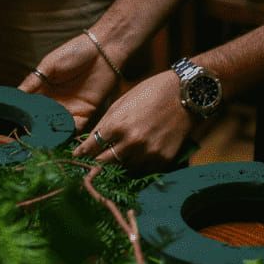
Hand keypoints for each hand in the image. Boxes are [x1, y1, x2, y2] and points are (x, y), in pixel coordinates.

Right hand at [18, 32, 119, 130]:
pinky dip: (69, 132)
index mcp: (44, 89)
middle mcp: (56, 101)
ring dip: (52, 133)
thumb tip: (15, 95)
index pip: (31, 105)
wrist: (103, 50)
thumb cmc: (74, 52)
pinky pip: (76, 126)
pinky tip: (60, 135)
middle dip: (37, 128)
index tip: (16, 124)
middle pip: (43, 119)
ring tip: (43, 139)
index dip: (24, 114)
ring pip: (58, 125)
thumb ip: (33, 81)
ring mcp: (71, 107)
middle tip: (28, 137)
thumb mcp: (49, 65)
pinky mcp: (86, 111)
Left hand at [73, 70, 195, 171]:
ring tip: (117, 162)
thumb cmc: (151, 93)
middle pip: (104, 163)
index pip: (91, 147)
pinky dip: (138, 166)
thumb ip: (105, 122)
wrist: (186, 95)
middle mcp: (131, 141)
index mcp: (117, 124)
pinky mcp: (163, 159)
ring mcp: (148, 152)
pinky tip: (137, 159)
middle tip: (90, 166)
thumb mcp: (122, 102)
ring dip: (119, 165)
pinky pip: (144, 170)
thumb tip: (90, 139)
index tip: (76, 157)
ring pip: (124, 168)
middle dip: (96, 163)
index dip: (82, 153)